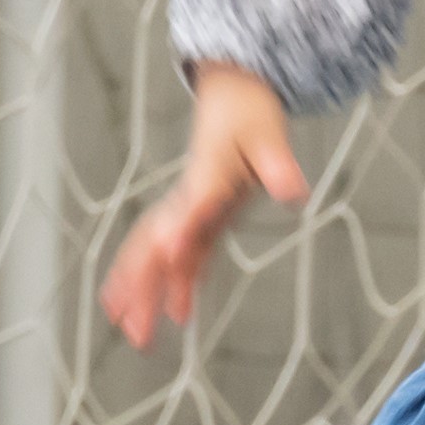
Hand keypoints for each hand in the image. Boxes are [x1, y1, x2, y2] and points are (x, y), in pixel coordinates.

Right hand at [98, 65, 303, 346]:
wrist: (232, 94)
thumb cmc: (250, 115)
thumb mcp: (270, 136)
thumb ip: (279, 165)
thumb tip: (294, 192)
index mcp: (207, 177)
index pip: (192, 209)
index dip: (180, 232)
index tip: (171, 258)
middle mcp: (190, 197)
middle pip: (157, 243)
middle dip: (142, 285)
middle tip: (135, 328)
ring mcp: (188, 209)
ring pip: (154, 253)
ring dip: (139, 290)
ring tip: (130, 330)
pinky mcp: (196, 217)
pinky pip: (176, 255)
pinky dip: (168, 283)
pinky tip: (173, 316)